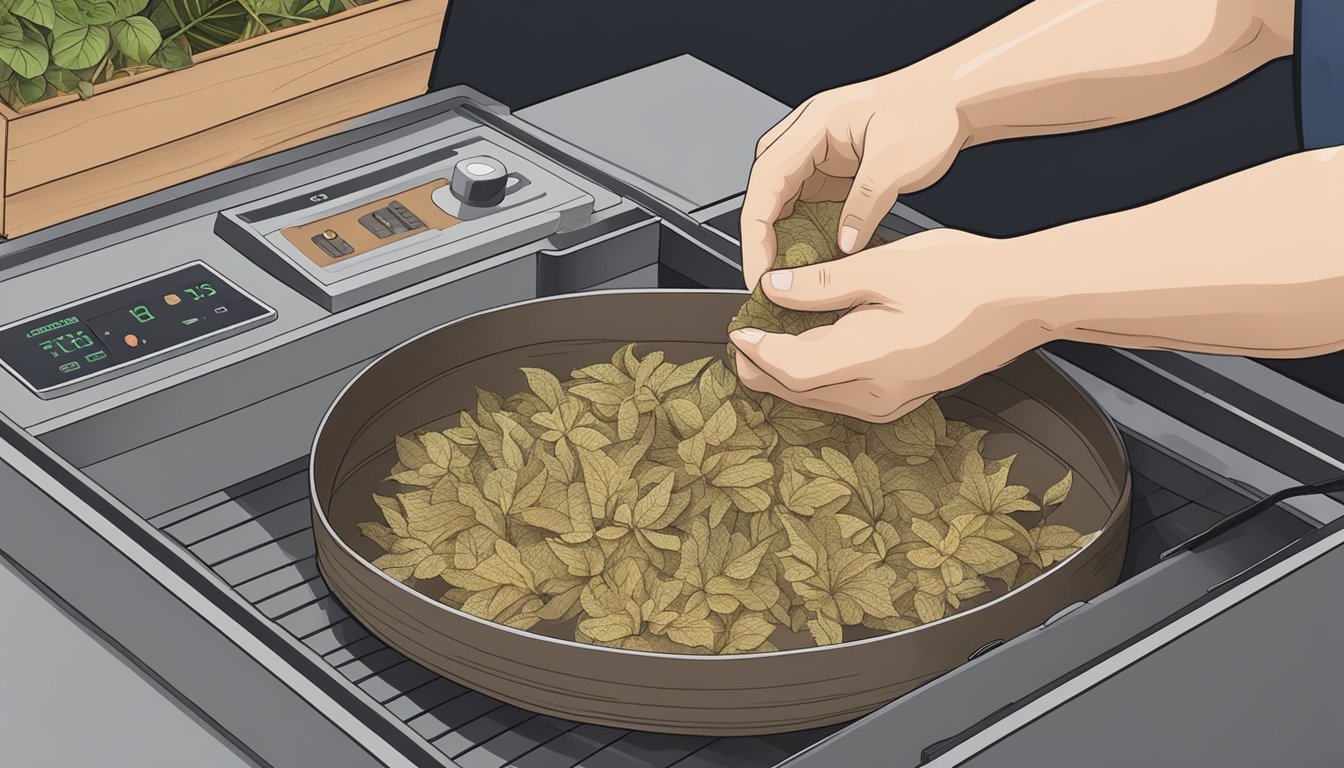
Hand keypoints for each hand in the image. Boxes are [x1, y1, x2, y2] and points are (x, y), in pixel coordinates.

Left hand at [729, 229, 1044, 421]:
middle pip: (802, 391)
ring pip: (824, 398)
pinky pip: (849, 396)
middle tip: (742, 348)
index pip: (790, 367)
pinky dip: (822, 380)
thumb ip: (823, 283)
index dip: (758, 352)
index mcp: (868, 360)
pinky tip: (817, 359)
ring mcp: (897, 399)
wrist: (1025, 298)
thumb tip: (776, 290)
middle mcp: (879, 392)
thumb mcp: (883, 267)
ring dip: (792, 378)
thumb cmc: (966, 277)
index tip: (738, 332)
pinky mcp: (909, 394)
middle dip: (766, 370)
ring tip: (768, 353)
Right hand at [739, 69, 968, 288]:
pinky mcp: (829, 170)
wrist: (951, 98)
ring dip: (779, 240)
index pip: (766, 181)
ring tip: (784, 280)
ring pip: (780, 203)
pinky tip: (809, 261)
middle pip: (764, 193)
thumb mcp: (896, 162)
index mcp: (814, 124)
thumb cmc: (928, 111)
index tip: (758, 269)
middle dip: (760, 241)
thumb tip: (842, 246)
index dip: (756, 230)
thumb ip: (865, 205)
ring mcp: (815, 154)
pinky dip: (803, 234)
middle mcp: (806, 137)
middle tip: (765, 283)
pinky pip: (804, 206)